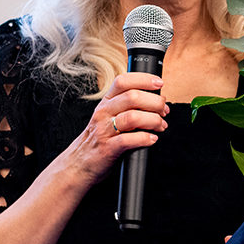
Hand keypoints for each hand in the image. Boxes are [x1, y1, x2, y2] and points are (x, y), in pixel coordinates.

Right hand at [62, 72, 168, 186]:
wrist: (79, 164)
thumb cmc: (100, 139)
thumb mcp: (109, 116)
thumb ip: (127, 106)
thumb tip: (155, 101)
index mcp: (106, 102)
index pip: (123, 81)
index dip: (144, 79)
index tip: (159, 83)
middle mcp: (104, 112)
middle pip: (133, 97)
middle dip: (155, 103)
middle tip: (164, 111)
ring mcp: (104, 130)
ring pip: (133, 117)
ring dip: (154, 120)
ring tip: (161, 126)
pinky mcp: (108, 148)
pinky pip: (129, 140)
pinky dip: (145, 138)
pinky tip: (152, 139)